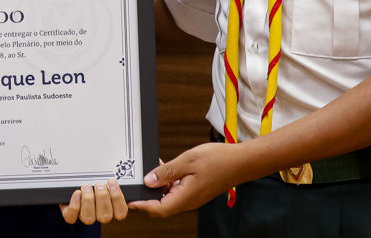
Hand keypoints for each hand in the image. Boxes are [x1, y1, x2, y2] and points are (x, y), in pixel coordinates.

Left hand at [59, 179, 128, 224]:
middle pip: (105, 217)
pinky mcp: (70, 213)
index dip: (118, 200)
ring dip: (89, 201)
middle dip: (103, 198)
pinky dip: (75, 205)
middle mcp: (99, 213)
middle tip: (100, 184)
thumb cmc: (94, 177)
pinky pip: (72, 217)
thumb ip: (116, 176)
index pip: (121, 212)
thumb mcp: (106, 174)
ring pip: (89, 218)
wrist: (73, 179)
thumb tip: (128, 173)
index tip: (113, 183)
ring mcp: (85, 214)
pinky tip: (77, 193)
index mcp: (112, 207)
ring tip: (87, 187)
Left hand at [128, 142, 245, 217]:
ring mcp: (192, 197)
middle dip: (147, 195)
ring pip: (168, 197)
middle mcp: (188, 201)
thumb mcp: (187, 161)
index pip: (158, 209)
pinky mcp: (195, 191)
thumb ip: (166, 171)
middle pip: (161, 205)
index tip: (129, 198)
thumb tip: (148, 180)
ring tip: (151, 168)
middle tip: (135, 180)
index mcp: (186, 198)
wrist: (241, 162)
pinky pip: (176, 190)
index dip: (141, 205)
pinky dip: (168, 182)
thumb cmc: (218, 160)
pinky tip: (165, 168)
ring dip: (158, 186)